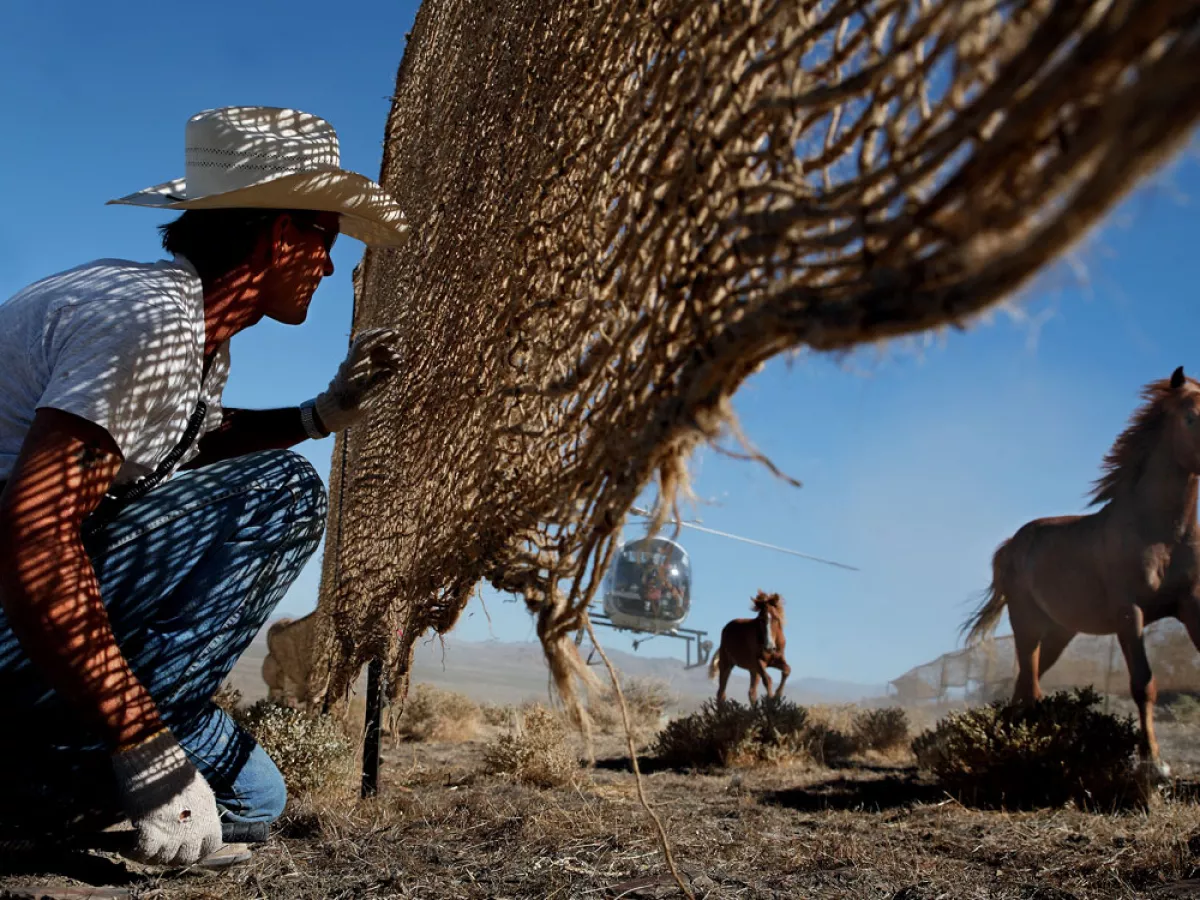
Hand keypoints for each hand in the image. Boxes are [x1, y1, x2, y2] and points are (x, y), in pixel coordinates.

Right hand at [111, 729, 223, 866]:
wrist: (152, 757)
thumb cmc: (170, 769)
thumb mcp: (195, 790)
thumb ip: (197, 811)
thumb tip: (192, 826)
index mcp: (208, 813)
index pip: (211, 845)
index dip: (197, 850)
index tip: (185, 849)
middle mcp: (194, 826)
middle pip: (186, 857)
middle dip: (173, 856)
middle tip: (159, 850)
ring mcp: (174, 831)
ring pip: (164, 858)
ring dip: (151, 856)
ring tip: (140, 847)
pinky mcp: (151, 830)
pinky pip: (143, 853)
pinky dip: (132, 852)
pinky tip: (125, 846)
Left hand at [311, 327, 400, 433]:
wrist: (331, 413)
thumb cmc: (345, 407)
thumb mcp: (363, 399)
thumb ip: (377, 385)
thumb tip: (391, 374)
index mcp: (353, 366)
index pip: (364, 344)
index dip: (378, 336)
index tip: (392, 333)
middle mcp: (355, 363)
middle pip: (369, 344)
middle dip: (384, 338)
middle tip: (399, 336)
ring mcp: (359, 368)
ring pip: (374, 354)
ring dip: (388, 354)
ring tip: (401, 362)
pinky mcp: (362, 374)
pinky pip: (375, 364)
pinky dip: (386, 364)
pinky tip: (396, 370)